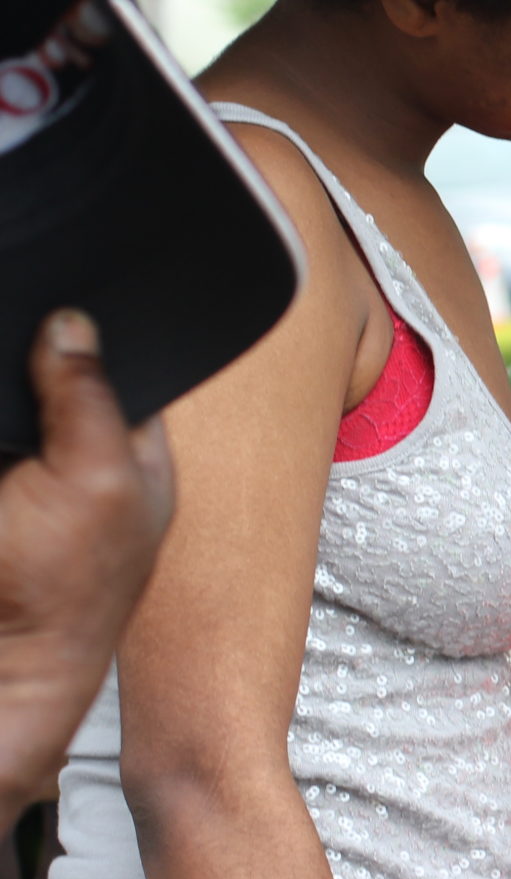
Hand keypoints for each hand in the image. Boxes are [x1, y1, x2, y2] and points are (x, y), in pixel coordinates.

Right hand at [0, 311, 175, 808]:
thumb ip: (89, 398)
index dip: (87, 327)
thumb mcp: (95, 483)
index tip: (56, 285)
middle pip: (43, 376)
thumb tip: (72, 321)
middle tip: (9, 309)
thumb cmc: (60, 593)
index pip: (118, 364)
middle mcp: (70, 458)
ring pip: (7, 403)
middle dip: (23, 351)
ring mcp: (18, 476)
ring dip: (0, 380)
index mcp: (128, 452)